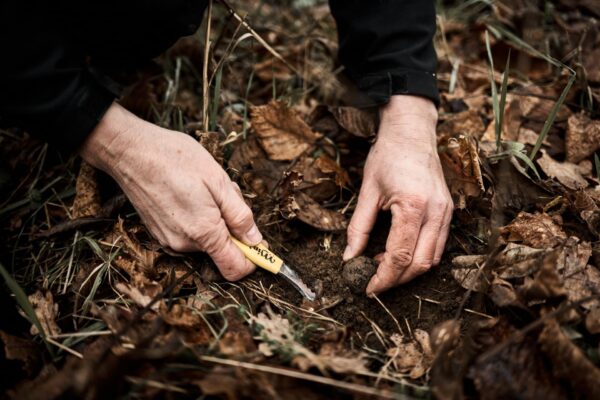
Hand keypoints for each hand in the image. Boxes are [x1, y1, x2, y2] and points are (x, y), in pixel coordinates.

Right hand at [80, 103, 261, 280]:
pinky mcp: (159, 233)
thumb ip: (239, 215)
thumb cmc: (175, 158)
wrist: (130, 151)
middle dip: (231, 226)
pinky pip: (190, 233)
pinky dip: (198, 217)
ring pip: (206, 239)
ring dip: (214, 219)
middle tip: (224, 194)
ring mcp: (169, 240)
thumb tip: (256, 240)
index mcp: (204, 232)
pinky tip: (189, 192)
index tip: (262, 246)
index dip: (254, 259)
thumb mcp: (218, 180)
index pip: (235, 269)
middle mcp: (184, 244)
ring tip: (202, 188)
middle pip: (223, 249)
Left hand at [343, 95, 452, 294]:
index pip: (400, 256)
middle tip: (373, 284)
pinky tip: (399, 253)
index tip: (367, 288)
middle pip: (420, 264)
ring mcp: (446, 212)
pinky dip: (420, 257)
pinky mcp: (449, 210)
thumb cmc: (387, 156)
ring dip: (409, 271)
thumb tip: (348, 258)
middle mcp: (436, 212)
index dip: (383, 277)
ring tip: (382, 268)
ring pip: (433, 259)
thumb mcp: (367, 192)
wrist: (411, 132)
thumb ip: (357, 228)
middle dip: (396, 280)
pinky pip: (439, 245)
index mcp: (414, 206)